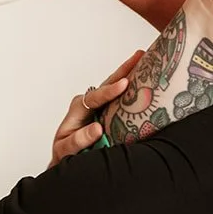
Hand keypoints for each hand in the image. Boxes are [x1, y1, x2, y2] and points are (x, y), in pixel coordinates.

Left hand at [48, 49, 143, 167]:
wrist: (68, 158)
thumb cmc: (66, 154)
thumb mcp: (67, 149)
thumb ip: (79, 139)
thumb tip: (97, 128)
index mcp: (78, 109)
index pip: (95, 97)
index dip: (110, 91)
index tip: (124, 84)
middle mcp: (90, 103)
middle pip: (108, 83)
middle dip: (125, 69)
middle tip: (140, 55)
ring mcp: (101, 106)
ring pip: (116, 86)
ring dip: (131, 73)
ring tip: (146, 60)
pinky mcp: (110, 111)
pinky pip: (123, 98)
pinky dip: (134, 88)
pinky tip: (146, 80)